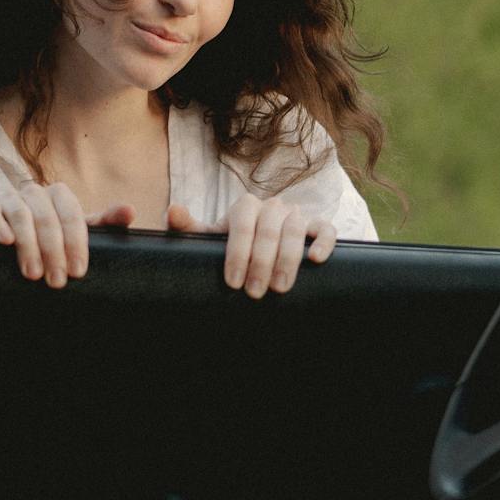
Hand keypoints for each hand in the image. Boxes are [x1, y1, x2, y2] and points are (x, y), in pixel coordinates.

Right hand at [0, 185, 137, 288]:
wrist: (15, 238)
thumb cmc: (55, 236)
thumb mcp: (80, 231)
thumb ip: (106, 222)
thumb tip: (130, 211)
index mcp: (60, 195)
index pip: (71, 215)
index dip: (76, 244)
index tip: (78, 271)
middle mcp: (35, 191)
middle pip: (46, 217)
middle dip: (53, 252)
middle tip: (56, 281)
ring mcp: (10, 197)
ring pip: (20, 214)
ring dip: (28, 245)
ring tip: (33, 274)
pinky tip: (5, 242)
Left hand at [166, 195, 337, 297]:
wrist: (259, 247)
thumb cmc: (232, 245)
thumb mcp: (209, 238)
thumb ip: (188, 227)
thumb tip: (173, 212)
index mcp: (246, 206)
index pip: (242, 224)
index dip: (238, 253)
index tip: (233, 282)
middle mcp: (273, 206)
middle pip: (269, 229)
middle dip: (262, 263)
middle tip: (255, 293)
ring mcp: (296, 215)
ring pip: (295, 229)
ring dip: (288, 259)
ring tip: (280, 288)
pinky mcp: (317, 226)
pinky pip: (326, 229)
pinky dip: (322, 242)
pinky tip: (315, 260)